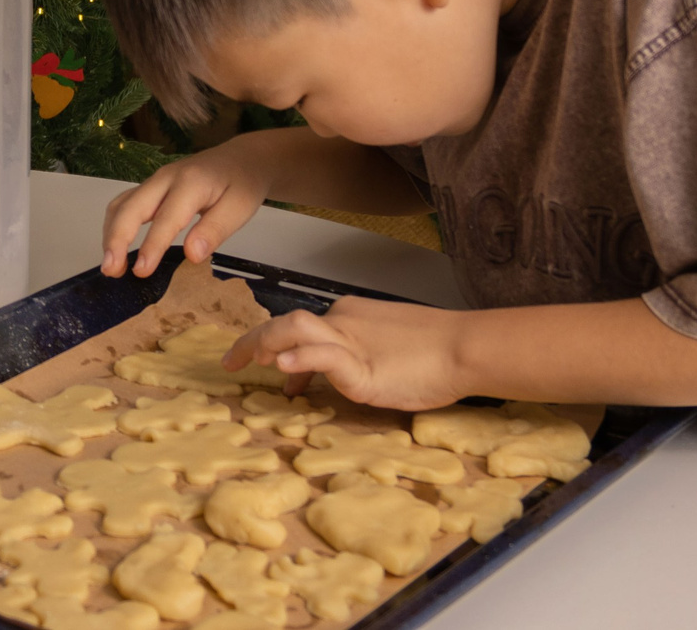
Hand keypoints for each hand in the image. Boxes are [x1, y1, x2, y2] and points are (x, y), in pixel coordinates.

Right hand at [101, 141, 275, 277]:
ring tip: (111, 266)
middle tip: (111, 271)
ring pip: (122, 204)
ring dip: (111, 234)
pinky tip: (117, 248)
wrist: (240, 158)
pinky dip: (115, 226)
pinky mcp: (150, 187)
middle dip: (116, 239)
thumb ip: (215, 230)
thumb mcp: (240, 209)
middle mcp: (165, 178)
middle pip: (131, 207)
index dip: (151, 245)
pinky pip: (124, 204)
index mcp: (191, 183)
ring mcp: (155, 181)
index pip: (166, 218)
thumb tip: (191, 255)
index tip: (140, 271)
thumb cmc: (242, 185)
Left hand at [224, 296, 467, 411]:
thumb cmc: (432, 353)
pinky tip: (286, 370)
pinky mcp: (365, 369)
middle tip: (230, 362)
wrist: (465, 347)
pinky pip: (326, 357)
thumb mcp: (382, 353)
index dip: (273, 345)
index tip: (267, 367)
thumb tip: (319, 379)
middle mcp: (343, 323)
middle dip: (253, 341)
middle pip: (285, 324)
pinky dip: (303, 361)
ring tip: (253, 361)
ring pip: (297, 329)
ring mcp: (353, 344)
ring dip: (267, 343)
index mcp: (347, 317)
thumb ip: (350, 360)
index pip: (298, 328)